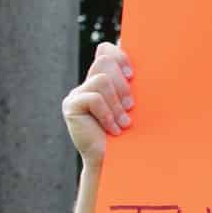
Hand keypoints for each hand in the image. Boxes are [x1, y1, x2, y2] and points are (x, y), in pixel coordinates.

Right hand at [62, 42, 134, 167]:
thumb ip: (132, 87)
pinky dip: (107, 115)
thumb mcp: (133, 107)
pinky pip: (94, 98)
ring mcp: (77, 94)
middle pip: (105, 62)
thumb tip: (140, 70)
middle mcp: (88, 84)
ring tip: (123, 124)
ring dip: (117, 104)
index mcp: (103, 80)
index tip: (133, 76)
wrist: (114, 162)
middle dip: (123, 85)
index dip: (120, 56)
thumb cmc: (130, 135)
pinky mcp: (71, 105)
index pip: (105, 50)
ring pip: (102, 79)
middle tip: (130, 108)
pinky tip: (113, 130)